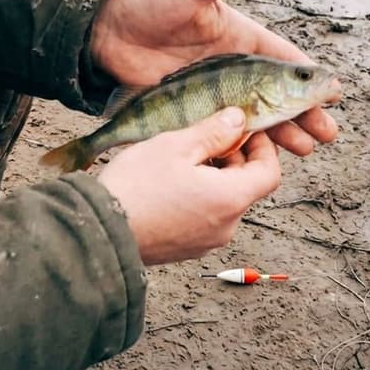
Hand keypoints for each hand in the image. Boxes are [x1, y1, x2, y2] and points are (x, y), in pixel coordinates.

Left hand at [90, 0, 339, 156]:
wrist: (105, 31)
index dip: (310, 79)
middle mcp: (231, 70)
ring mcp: (211, 96)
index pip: (284, 62)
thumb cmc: (152, 1)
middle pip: (277, 98)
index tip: (334, 95)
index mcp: (240, 40)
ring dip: (282, 136)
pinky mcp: (190, 114)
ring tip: (304, 151)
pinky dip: (243, 145)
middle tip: (327, 134)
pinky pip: (222, 133)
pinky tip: (261, 158)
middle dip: (305, 116)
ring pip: (255, 120)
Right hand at [98, 107, 279, 265]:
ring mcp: (205, 242)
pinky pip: (203, 219)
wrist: (99, 233)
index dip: (263, 147)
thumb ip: (213, 131)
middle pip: (245, 187)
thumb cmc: (136, 188)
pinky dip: (197, 198)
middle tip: (206, 137)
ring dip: (213, 178)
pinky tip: (169, 185)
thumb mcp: (175, 146)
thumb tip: (238, 119)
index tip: (244, 130)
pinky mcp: (185, 249)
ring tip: (181, 160)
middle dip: (233, 159)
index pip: (270, 172)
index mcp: (230, 199)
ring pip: (223, 202)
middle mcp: (225, 226)